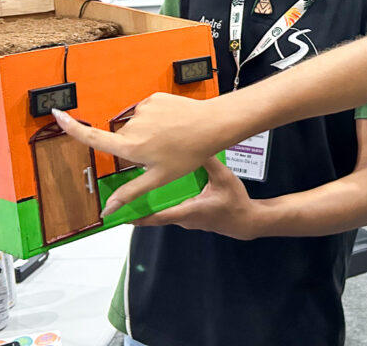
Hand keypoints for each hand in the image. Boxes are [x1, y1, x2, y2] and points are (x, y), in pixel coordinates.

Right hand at [51, 94, 226, 214]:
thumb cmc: (188, 153)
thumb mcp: (158, 178)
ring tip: (169, 139)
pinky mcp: (154, 98)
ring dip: (146, 132)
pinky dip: (156, 118)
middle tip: (158, 153)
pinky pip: (147, 111)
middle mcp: (132, 125)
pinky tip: (172, 125)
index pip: (93, 137)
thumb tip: (108, 209)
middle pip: (122, 138)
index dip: (72, 127)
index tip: (56, 114)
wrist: (211, 125)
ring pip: (136, 125)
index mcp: (130, 146)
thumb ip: (130, 192)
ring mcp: (143, 109)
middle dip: (133, 147)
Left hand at [132, 156, 260, 239]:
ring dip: (149, 205)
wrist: (246, 221)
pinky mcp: (190, 216)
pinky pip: (172, 210)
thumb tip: (195, 146)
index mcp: (189, 211)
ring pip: (162, 213)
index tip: (121, 214)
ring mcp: (186, 219)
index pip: (158, 217)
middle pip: (155, 216)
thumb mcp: (223, 178)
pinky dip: (162, 203)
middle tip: (120, 199)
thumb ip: (209, 162)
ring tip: (136, 190)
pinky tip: (160, 190)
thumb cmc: (235, 203)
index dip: (138, 216)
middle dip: (138, 209)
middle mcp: (183, 218)